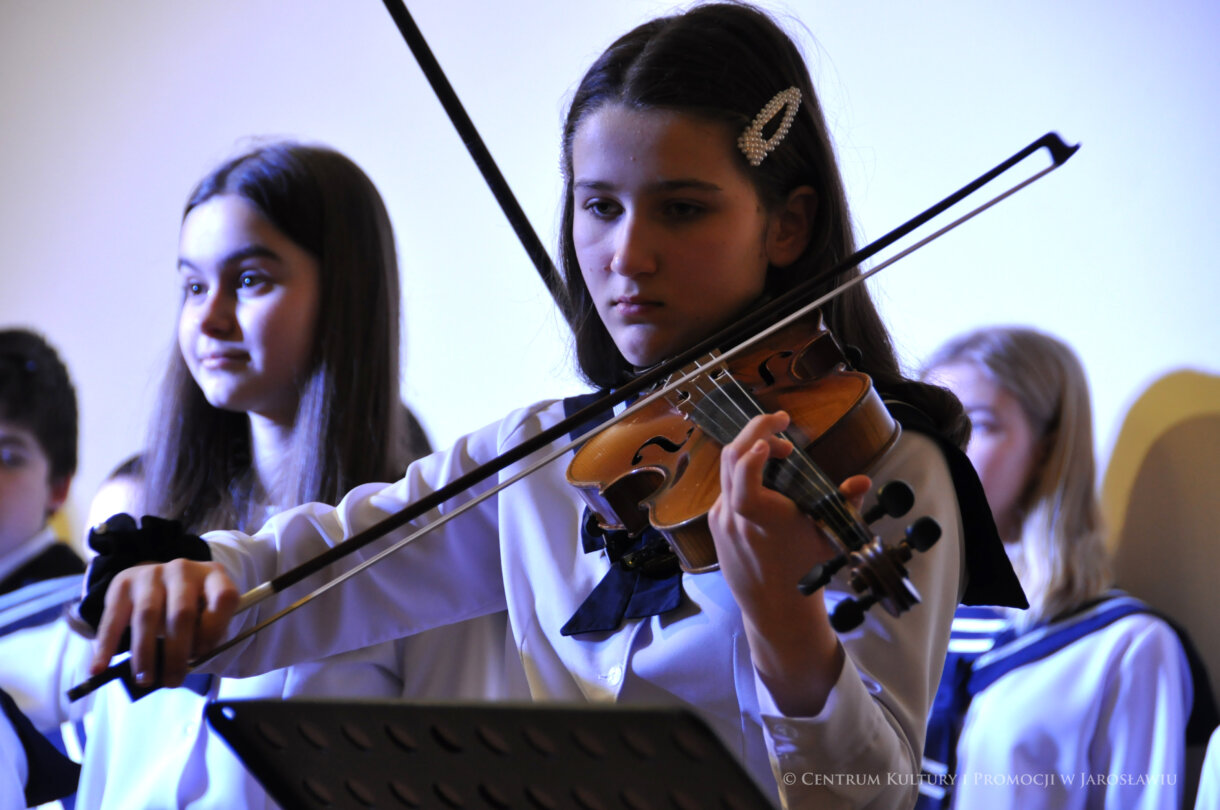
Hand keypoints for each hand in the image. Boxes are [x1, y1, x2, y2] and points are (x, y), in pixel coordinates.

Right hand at [91, 559, 238, 686]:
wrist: (161, 580)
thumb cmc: (191, 607)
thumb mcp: (206, 614)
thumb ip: (203, 637)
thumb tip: (182, 668)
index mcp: (214, 576)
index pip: (223, 598)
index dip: (215, 630)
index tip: (202, 655)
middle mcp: (184, 570)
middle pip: (182, 613)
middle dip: (176, 654)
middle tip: (172, 681)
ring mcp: (152, 573)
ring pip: (147, 616)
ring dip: (145, 654)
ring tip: (145, 680)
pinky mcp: (123, 583)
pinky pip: (114, 618)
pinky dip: (106, 646)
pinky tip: (100, 668)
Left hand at [709, 410, 869, 713]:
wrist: (775, 607)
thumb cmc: (803, 571)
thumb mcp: (827, 537)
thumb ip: (844, 505)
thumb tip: (863, 480)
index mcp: (759, 515)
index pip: (743, 469)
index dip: (755, 443)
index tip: (776, 436)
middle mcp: (733, 514)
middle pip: (730, 457)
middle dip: (755, 432)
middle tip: (780, 423)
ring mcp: (720, 519)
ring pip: (726, 471)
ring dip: (751, 452)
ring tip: (780, 451)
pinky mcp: (715, 525)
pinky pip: (726, 488)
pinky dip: (744, 473)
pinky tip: (766, 478)